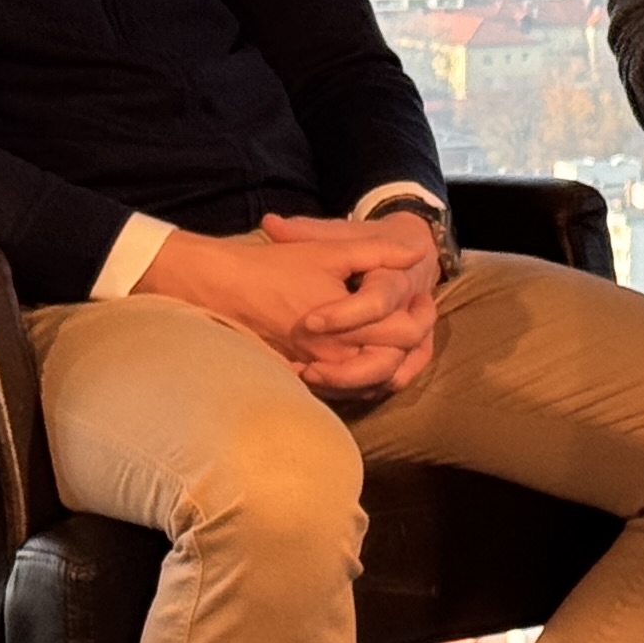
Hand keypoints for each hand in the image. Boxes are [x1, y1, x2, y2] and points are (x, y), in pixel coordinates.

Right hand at [136, 220, 436, 391]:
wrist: (222, 288)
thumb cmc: (276, 268)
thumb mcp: (330, 250)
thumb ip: (377, 252)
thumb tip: (417, 250)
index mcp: (346, 328)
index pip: (403, 335)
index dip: (421, 317)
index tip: (421, 298)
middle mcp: (333, 358)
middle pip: (391, 367)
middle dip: (411, 346)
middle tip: (415, 319)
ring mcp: (316, 373)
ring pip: (368, 385)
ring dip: (388, 366)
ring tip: (397, 340)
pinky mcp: (300, 379)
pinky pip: (342, 392)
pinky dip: (361, 380)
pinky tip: (366, 357)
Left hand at [274, 212, 440, 395]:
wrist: (408, 258)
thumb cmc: (368, 244)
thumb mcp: (341, 235)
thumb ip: (308, 231)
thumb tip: (270, 224)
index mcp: (399, 277)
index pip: (378, 301)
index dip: (344, 315)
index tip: (309, 323)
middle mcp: (415, 311)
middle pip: (393, 349)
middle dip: (349, 366)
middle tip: (305, 368)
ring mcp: (418, 338)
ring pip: (393, 373)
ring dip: (353, 383)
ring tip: (309, 379)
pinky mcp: (412, 356)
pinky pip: (391, 382)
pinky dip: (362, 389)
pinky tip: (326, 386)